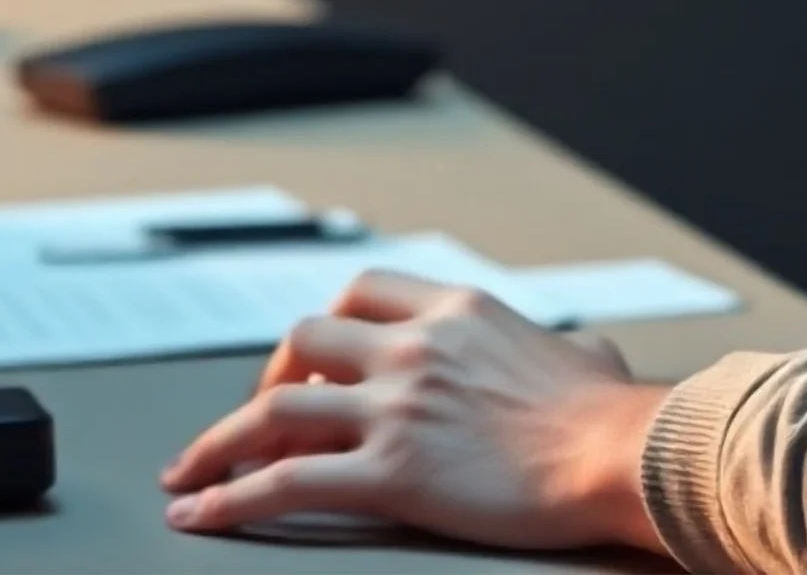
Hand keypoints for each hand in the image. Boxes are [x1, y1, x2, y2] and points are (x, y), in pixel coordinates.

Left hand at [159, 267, 669, 549]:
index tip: (311, 364)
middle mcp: (413, 345)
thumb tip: (586, 357)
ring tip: (187, 475)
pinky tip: (201, 514)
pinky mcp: (390, 473)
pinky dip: (229, 497)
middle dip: (266, 381)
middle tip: (249, 422)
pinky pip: (284, 481)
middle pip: (305, 340)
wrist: (618, 451)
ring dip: (219, 441)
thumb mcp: (581, 355)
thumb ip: (564, 349)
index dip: (326, 329)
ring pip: (275, 410)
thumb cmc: (611, 415)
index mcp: (454, 309)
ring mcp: (396, 406)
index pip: (361, 291)